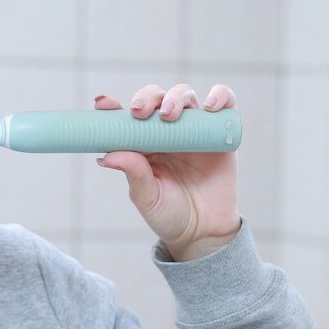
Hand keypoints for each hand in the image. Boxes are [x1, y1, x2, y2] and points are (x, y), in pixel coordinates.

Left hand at [93, 83, 242, 261]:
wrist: (204, 232)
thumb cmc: (170, 214)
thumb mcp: (147, 197)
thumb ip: (133, 174)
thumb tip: (106, 156)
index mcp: (143, 143)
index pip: (127, 117)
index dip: (114, 106)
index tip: (103, 104)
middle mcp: (167, 131)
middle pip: (156, 98)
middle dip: (147, 98)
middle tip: (139, 112)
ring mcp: (194, 129)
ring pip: (185, 96)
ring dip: (176, 97)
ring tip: (170, 114)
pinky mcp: (220, 132)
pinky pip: (224, 104)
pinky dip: (220, 96)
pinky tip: (210, 105)